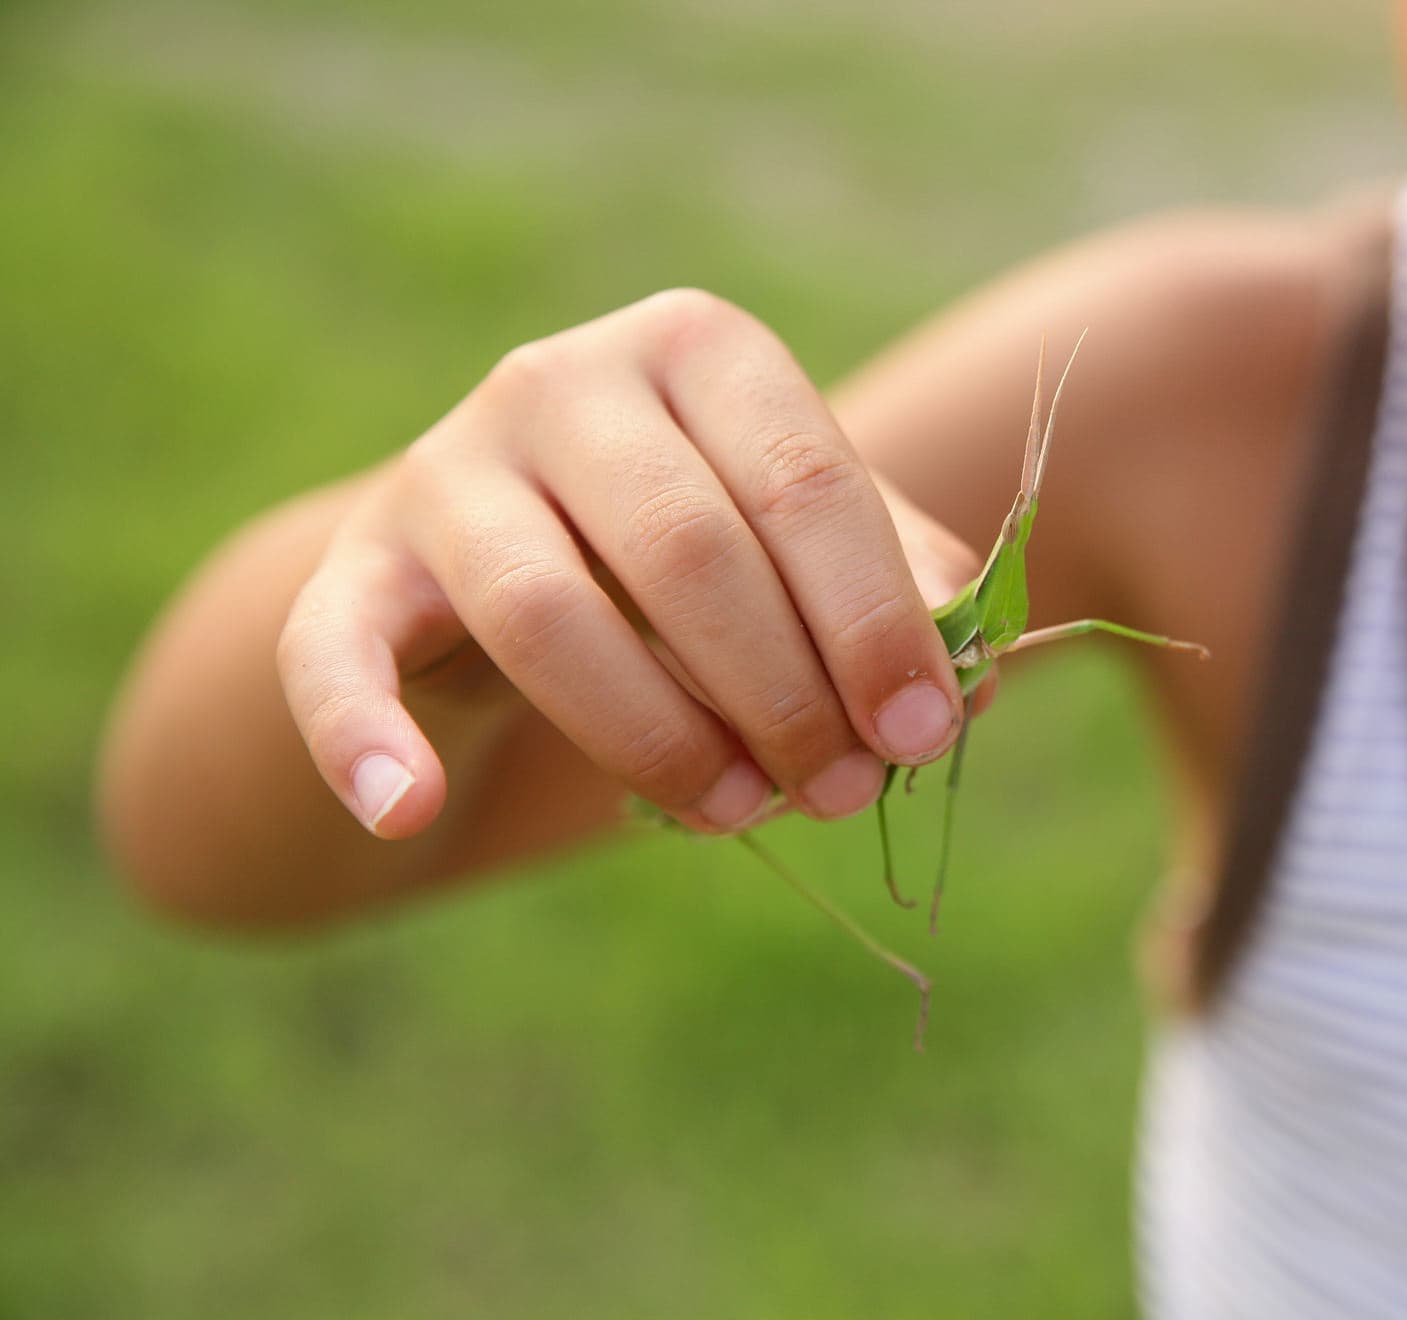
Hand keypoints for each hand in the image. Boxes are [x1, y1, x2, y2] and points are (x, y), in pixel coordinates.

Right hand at [277, 290, 978, 840]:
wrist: (505, 553)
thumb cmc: (696, 548)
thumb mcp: (801, 540)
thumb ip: (895, 586)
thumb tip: (974, 683)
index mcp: (698, 348)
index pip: (805, 481)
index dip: (874, 620)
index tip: (922, 732)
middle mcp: (563, 379)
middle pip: (689, 550)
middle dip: (783, 692)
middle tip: (839, 791)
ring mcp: (445, 465)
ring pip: (549, 614)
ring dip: (656, 738)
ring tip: (738, 816)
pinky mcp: (353, 564)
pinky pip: (339, 651)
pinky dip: (365, 737)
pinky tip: (410, 810)